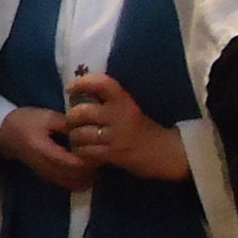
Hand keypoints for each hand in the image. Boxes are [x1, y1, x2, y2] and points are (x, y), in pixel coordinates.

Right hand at [0, 105, 97, 191]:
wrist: (5, 133)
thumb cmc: (26, 121)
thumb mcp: (48, 117)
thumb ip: (69, 125)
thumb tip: (90, 131)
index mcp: (44, 151)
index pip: (73, 163)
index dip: (89, 158)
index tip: (99, 147)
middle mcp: (46, 168)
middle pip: (76, 177)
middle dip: (92, 168)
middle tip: (101, 153)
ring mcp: (47, 175)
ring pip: (74, 184)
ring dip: (88, 175)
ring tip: (95, 160)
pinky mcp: (49, 177)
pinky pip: (69, 184)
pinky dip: (81, 178)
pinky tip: (86, 166)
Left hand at [64, 73, 189, 182]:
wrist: (166, 152)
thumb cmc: (143, 129)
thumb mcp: (128, 108)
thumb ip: (108, 102)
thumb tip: (78, 95)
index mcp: (124, 100)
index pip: (101, 83)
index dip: (82, 83)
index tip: (71, 89)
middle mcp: (120, 115)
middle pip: (81, 112)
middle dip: (71, 118)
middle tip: (73, 122)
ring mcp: (116, 136)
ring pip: (79, 134)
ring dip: (74, 138)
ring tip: (78, 139)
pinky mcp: (114, 154)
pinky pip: (85, 151)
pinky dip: (81, 152)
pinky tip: (86, 152)